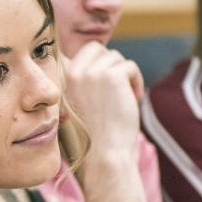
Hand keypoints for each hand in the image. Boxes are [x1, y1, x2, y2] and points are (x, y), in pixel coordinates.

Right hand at [62, 41, 144, 155]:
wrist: (106, 152)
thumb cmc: (96, 132)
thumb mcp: (80, 101)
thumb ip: (83, 80)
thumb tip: (92, 55)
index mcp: (65, 78)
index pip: (84, 51)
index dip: (100, 62)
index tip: (108, 84)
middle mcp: (76, 72)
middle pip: (98, 48)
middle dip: (112, 64)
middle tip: (118, 87)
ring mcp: (93, 73)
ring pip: (116, 57)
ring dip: (125, 75)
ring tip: (126, 97)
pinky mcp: (112, 76)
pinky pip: (130, 66)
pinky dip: (136, 81)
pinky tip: (133, 99)